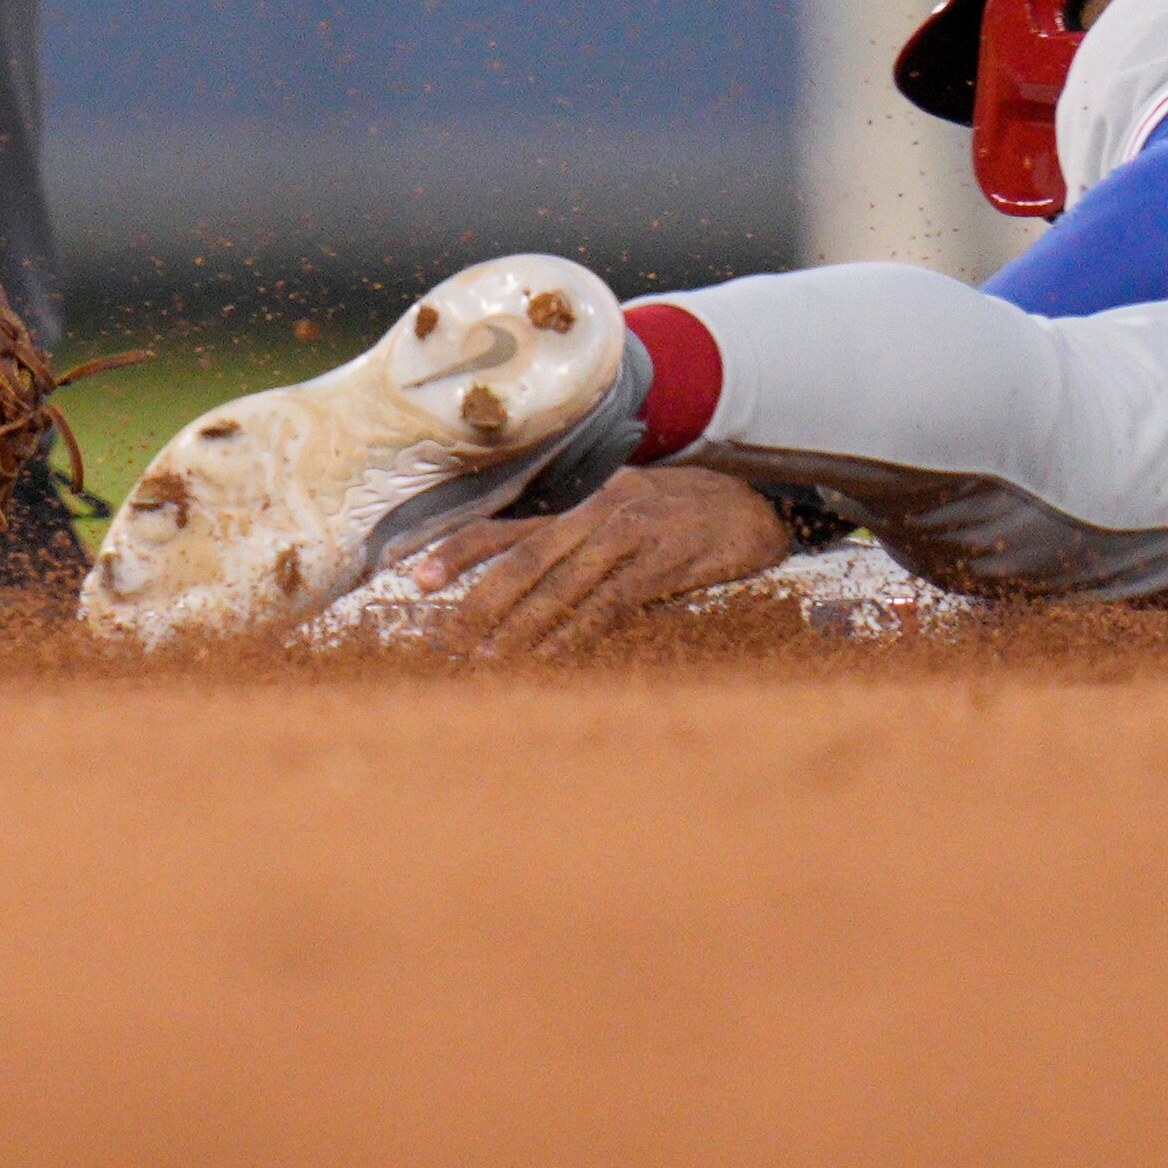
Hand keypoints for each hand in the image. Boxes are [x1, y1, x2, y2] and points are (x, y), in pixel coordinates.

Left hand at [403, 466, 797, 652]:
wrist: (752, 509)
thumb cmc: (679, 517)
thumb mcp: (623, 514)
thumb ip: (575, 544)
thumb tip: (519, 585)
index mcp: (580, 502)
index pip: (506, 526)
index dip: (459, 551)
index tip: (416, 579)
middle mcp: (597, 512)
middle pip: (524, 560)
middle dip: (479, 604)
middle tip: (444, 644)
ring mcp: (630, 535)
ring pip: (560, 586)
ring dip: (519, 629)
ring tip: (486, 665)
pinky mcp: (662, 564)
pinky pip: (608, 606)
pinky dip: (575, 636)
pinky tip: (549, 662)